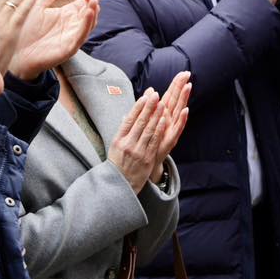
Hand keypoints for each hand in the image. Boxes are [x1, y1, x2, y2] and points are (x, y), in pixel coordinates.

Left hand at [0, 0, 100, 78]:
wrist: (16, 53)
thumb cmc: (26, 30)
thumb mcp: (39, 5)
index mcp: (67, 15)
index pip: (85, 3)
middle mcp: (73, 25)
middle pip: (91, 11)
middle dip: (94, 0)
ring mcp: (72, 37)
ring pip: (90, 23)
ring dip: (93, 11)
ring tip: (92, 0)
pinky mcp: (69, 48)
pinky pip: (81, 35)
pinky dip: (87, 24)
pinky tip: (88, 13)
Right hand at [108, 72, 191, 191]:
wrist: (120, 184)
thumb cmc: (118, 162)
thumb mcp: (115, 145)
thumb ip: (123, 130)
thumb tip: (128, 114)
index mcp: (118, 139)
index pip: (129, 120)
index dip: (138, 107)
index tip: (145, 96)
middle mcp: (128, 144)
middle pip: (140, 122)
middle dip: (149, 108)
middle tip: (155, 95)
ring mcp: (138, 152)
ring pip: (148, 130)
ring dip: (156, 116)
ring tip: (162, 104)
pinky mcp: (147, 159)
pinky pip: (154, 141)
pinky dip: (159, 130)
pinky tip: (164, 120)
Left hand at [148, 71, 191, 185]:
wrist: (147, 160)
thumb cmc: (147, 140)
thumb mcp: (145, 120)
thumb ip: (148, 105)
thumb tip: (149, 90)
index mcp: (162, 113)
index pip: (170, 95)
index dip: (176, 84)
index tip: (183, 72)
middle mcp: (169, 119)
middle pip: (176, 100)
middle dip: (182, 87)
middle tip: (188, 74)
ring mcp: (171, 128)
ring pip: (179, 111)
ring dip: (184, 99)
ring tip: (188, 87)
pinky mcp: (171, 138)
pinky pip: (178, 127)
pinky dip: (182, 119)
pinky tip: (186, 110)